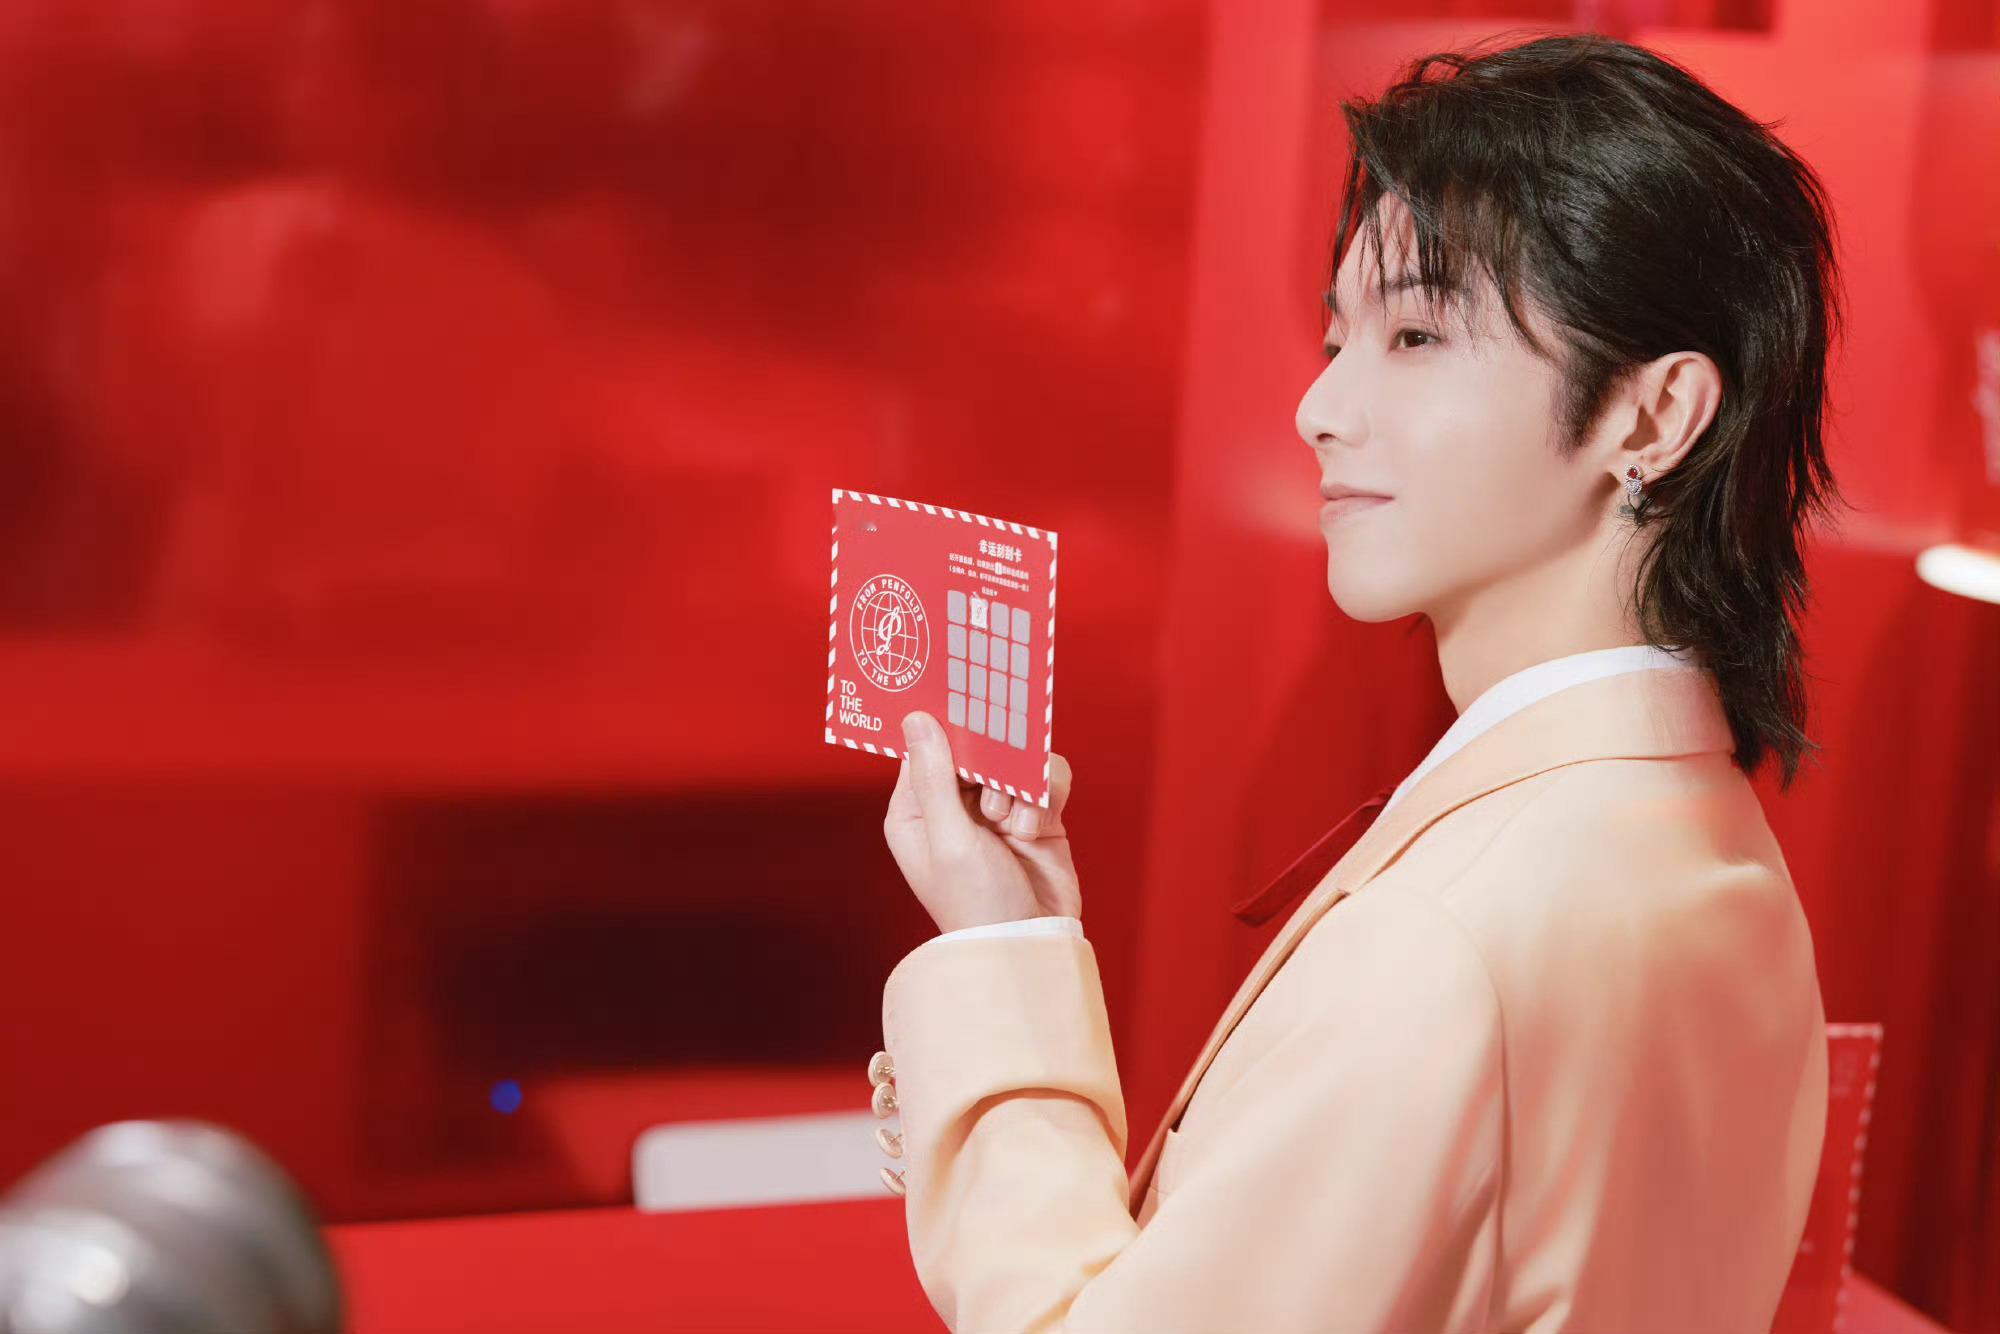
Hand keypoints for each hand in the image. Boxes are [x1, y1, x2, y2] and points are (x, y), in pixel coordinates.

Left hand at [882, 709, 1078, 934]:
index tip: (961, 703)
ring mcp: (998, 807)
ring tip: (1011, 825)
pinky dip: (1044, 799)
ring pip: (1016, 758)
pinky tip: (1033, 832)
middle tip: (994, 781)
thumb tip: (917, 719)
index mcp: (916, 809)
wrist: (1028, 942)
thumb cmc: (974, 901)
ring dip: (1017, 787)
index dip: (942, 725)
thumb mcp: (947, 838)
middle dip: (991, 760)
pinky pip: (1046, 778)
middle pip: (975, 745)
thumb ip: (935, 776)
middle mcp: (954, 803)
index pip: (924, 747)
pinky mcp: (1037, 814)